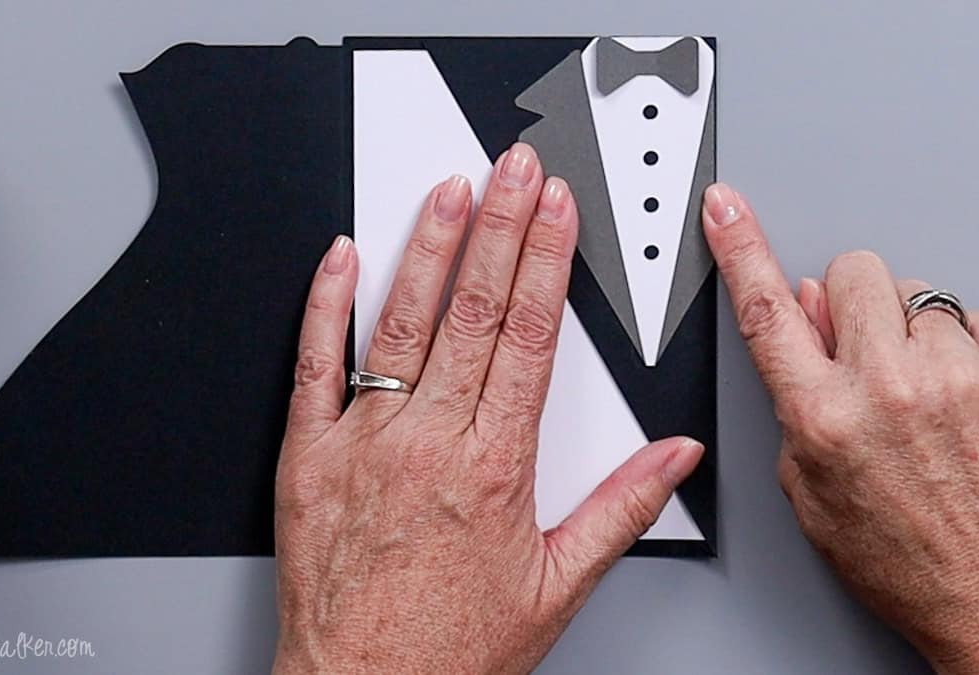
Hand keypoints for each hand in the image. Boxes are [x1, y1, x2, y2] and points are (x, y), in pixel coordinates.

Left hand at [273, 143, 703, 673]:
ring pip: (400, 322)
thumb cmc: (450, 648)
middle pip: (472, 310)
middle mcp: (428, 442)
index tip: (557, 210)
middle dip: (498, 228)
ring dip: (427, 247)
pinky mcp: (305, 456)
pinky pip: (313, 365)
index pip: (528, 337)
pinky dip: (325, 305)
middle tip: (512, 169)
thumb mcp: (556, 586)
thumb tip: (672, 458)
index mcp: (495, 466)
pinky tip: (341, 257)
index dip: (546, 261)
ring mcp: (362, 443)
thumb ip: (620, 509)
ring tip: (447, 191)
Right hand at [702, 184, 978, 673]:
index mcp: (822, 417)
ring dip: (906, 328)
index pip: (765, 309)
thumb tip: (799, 316)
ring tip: (915, 389)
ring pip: (915, 294)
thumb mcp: (809, 486)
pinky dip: (959, 346)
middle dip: (846, 300)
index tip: (725, 208)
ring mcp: (956, 377)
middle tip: (855, 348)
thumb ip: (794, 392)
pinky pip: (972, 319)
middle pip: (851, 274)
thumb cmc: (900, 556)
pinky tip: (955, 394)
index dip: (739, 247)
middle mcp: (888, 386)